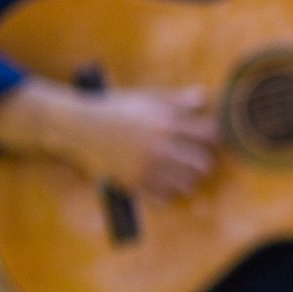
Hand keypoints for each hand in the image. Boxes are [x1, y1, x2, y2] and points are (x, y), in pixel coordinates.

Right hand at [51, 85, 219, 199]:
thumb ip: (177, 101)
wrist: (79, 126)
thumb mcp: (146, 98)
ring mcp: (147, 166)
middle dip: (204, 160)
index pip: (210, 134)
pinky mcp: (133, 182)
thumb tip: (204, 97)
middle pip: (203, 163)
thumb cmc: (116, 108)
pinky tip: (162, 179)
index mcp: (167, 122)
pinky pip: (164, 195)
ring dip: (188, 177)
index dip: (213, 136)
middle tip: (197, 157)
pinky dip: (168, 190)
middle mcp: (160, 146)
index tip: (207, 137)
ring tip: (179, 169)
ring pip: (187, 182)